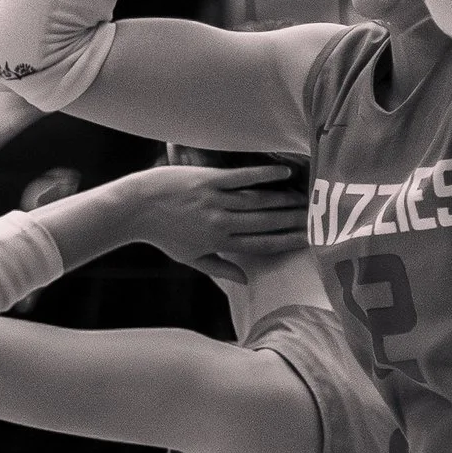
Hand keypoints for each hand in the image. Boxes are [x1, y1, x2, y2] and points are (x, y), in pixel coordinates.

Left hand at [108, 160, 306, 269]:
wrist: (135, 209)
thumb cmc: (162, 235)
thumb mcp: (190, 258)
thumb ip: (220, 269)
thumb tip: (244, 280)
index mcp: (219, 242)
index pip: (260, 244)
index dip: (286, 242)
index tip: (308, 240)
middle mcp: (221, 222)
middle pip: (265, 222)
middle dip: (293, 220)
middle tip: (316, 217)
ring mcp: (215, 200)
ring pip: (258, 201)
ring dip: (284, 199)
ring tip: (306, 198)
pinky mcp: (207, 180)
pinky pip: (241, 177)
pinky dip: (264, 174)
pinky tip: (284, 172)